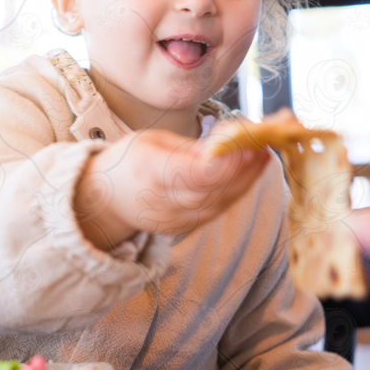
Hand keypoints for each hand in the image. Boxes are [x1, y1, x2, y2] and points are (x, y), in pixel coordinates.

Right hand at [75, 126, 269, 250]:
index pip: (195, 173)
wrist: (105, 199)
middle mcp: (162, 200)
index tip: (249, 145)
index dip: (227, 163)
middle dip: (243, 169)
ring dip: (246, 180)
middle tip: (264, 146)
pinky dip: (235, 192)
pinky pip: (215, 210)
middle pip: (212, 190)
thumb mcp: (153, 141)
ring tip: (262, 156)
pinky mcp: (183, 228)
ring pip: (219, 202)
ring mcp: (173, 219)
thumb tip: (230, 143)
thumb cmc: (130, 161)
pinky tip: (249, 174)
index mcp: (149, 170)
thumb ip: (192, 147)